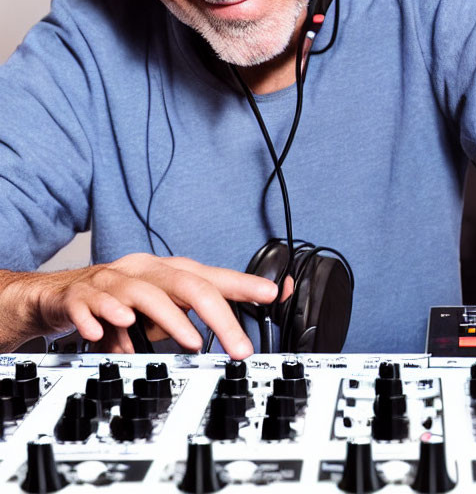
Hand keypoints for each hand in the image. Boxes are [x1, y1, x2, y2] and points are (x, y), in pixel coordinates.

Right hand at [0, 253, 280, 358]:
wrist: (61, 295)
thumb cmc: (119, 301)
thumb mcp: (162, 309)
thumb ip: (194, 318)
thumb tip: (235, 332)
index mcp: (167, 272)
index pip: (212, 277)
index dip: (243, 285)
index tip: (272, 294)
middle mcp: (145, 271)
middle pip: (187, 285)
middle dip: (218, 315)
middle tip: (239, 346)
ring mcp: (112, 281)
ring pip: (144, 292)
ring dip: (169, 317)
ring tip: (192, 339)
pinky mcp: (80, 295)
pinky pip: (92, 304)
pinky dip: (104, 316)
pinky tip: (115, 328)